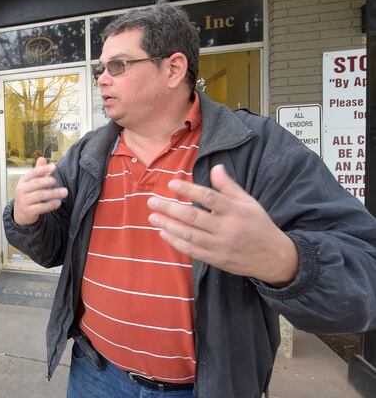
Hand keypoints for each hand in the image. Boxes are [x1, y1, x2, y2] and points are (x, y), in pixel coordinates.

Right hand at [13, 157, 68, 225]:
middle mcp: (22, 190)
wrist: (20, 213)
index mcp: (23, 181)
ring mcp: (24, 201)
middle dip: (47, 181)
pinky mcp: (28, 211)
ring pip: (39, 195)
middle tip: (56, 181)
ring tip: (64, 192)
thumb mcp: (31, 182)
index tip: (54, 167)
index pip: (33, 173)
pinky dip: (50, 205)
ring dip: (53, 193)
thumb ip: (37, 171)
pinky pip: (40, 207)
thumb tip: (42, 158)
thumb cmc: (28, 195)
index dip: (43, 169)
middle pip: (36, 184)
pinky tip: (58, 203)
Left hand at [146, 164, 298, 286]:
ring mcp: (220, 246)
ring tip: (152, 216)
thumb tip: (216, 167)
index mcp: (236, 211)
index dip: (189, 190)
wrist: (274, 258)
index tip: (172, 182)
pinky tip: (163, 232)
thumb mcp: (249, 202)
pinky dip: (175, 242)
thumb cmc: (259, 225)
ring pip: (189, 235)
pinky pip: (192, 250)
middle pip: (194, 217)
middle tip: (152, 201)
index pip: (209, 198)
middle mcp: (227, 229)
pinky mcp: (216, 259)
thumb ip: (229, 186)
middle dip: (170, 208)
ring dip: (168, 225)